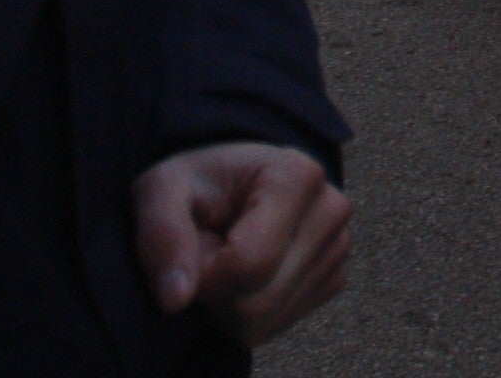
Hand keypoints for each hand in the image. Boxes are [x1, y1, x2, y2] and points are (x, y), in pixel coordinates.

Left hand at [133, 140, 350, 344]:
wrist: (228, 182)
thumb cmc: (196, 183)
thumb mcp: (162, 190)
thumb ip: (162, 236)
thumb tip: (175, 299)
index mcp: (297, 174)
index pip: (249, 263)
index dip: (204, 273)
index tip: (191, 245)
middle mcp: (330, 209)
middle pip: (258, 301)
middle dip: (214, 292)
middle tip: (205, 252)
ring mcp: (338, 246)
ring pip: (265, 320)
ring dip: (227, 304)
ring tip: (224, 259)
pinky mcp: (334, 277)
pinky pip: (277, 325)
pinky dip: (247, 313)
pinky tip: (244, 275)